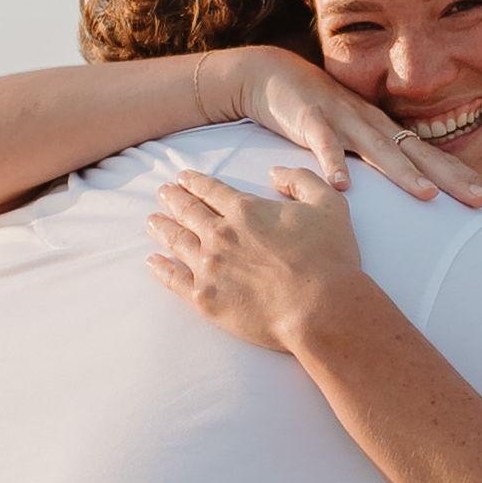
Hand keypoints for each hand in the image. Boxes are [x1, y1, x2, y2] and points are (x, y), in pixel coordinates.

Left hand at [149, 162, 373, 351]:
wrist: (321, 310)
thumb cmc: (330, 258)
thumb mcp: (329, 204)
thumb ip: (300, 180)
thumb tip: (273, 172)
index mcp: (245, 210)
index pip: (210, 190)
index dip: (194, 182)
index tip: (182, 178)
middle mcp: (220, 235)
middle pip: (187, 211)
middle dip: (173, 199)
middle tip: (163, 193)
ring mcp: (209, 267)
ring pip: (175, 241)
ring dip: (161, 228)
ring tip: (152, 221)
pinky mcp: (205, 299)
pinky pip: (173, 279)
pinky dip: (159, 269)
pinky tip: (152, 262)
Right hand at [225, 46, 481, 207]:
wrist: (271, 76)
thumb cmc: (317, 115)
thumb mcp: (353, 140)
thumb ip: (377, 164)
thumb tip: (407, 195)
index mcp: (387, 133)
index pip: (435, 158)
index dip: (466, 177)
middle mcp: (374, 125)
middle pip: (421, 155)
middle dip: (455, 179)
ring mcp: (344, 120)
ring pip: (378, 149)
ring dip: (402, 172)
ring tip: (427, 195)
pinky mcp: (310, 119)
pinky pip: (323, 144)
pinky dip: (332, 163)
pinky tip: (341, 187)